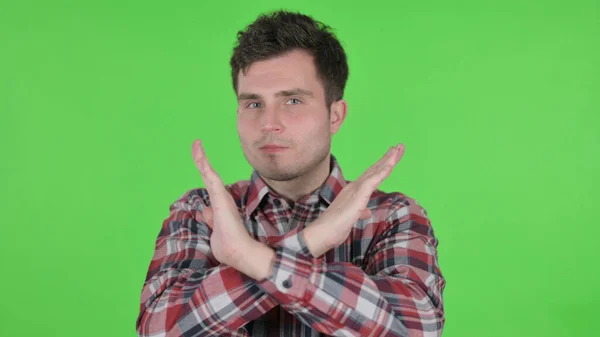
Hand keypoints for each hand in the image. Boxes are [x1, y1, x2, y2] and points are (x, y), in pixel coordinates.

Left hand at [192, 139, 253, 266]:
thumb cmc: (228, 246)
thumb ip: (211, 219)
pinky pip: (209, 175)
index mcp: (220, 205)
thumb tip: (205, 211)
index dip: (204, 172)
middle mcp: (221, 198)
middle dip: (201, 159)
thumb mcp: (216, 230)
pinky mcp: (219, 196)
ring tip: (196, 144)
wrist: (239, 251)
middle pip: (208, 175)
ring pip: (208, 172)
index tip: (200, 160)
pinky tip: (199, 152)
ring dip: (200, 157)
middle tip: (196, 144)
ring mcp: (221, 196)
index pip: (210, 185)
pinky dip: (203, 163)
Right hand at [303, 144, 405, 256]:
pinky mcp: (358, 196)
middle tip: (400, 146)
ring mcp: (356, 190)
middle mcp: (355, 187)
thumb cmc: (334, 227)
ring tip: (399, 148)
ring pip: (375, 171)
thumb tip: (366, 212)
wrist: (323, 232)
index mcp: (354, 191)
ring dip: (388, 160)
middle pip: (375, 169)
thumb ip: (360, 212)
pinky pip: (372, 181)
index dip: (383, 165)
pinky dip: (382, 172)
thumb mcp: (352, 218)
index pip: (371, 175)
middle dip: (388, 157)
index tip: (393, 156)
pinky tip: (391, 164)